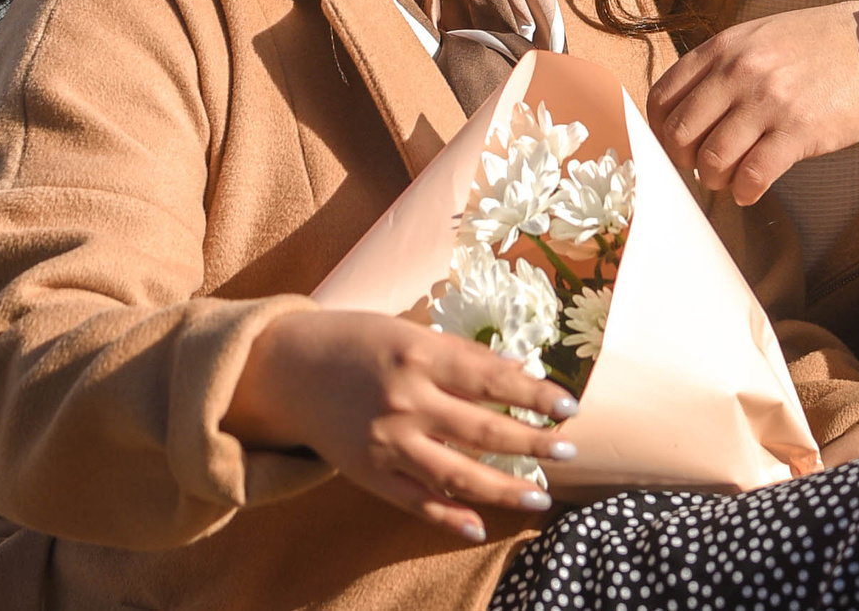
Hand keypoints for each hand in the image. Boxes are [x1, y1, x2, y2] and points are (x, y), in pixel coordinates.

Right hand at [225, 308, 577, 542]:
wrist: (287, 368)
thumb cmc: (356, 341)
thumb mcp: (408, 333)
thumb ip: (460, 355)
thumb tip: (518, 371)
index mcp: (419, 356)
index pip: (492, 380)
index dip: (536, 395)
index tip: (571, 406)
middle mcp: (406, 400)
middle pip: (483, 430)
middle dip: (532, 443)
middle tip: (569, 451)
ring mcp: (387, 441)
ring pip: (456, 474)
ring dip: (503, 488)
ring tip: (540, 496)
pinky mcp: (368, 473)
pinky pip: (415, 501)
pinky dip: (448, 517)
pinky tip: (480, 526)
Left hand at [647, 0, 858, 205]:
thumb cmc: (816, 43)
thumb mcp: (758, 37)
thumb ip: (720, 67)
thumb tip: (686, 115)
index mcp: (723, 48)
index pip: (662, 99)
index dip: (658, 133)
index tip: (673, 148)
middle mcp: (739, 72)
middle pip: (679, 134)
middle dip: (683, 161)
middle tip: (701, 167)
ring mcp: (768, 101)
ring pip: (713, 160)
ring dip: (716, 180)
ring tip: (731, 179)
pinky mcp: (800, 130)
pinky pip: (754, 175)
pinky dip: (746, 192)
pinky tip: (752, 190)